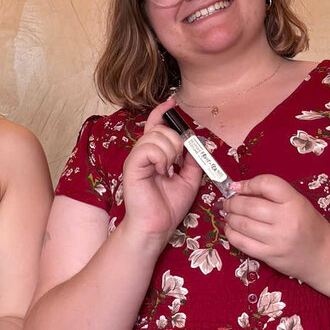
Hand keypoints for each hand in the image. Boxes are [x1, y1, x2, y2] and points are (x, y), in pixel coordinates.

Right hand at [120, 99, 203, 246]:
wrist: (157, 226)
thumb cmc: (168, 206)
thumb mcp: (189, 180)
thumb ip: (193, 161)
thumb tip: (198, 144)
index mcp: (154, 155)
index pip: (155, 125)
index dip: (163, 112)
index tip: (172, 102)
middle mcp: (143, 153)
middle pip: (161, 129)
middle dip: (176, 142)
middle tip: (176, 163)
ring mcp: (136, 158)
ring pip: (157, 136)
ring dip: (170, 152)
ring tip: (168, 170)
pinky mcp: (132, 166)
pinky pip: (149, 148)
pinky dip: (161, 158)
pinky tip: (161, 172)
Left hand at [222, 174, 329, 283]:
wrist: (324, 256)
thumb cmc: (310, 227)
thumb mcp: (298, 203)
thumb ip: (274, 195)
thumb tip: (239, 190)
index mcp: (295, 202)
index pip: (266, 184)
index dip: (247, 183)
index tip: (238, 187)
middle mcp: (287, 220)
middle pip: (249, 205)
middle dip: (232, 202)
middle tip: (227, 202)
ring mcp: (277, 240)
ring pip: (242, 224)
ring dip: (230, 217)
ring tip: (228, 214)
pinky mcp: (269, 256)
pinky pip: (242, 243)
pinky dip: (231, 234)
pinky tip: (230, 229)